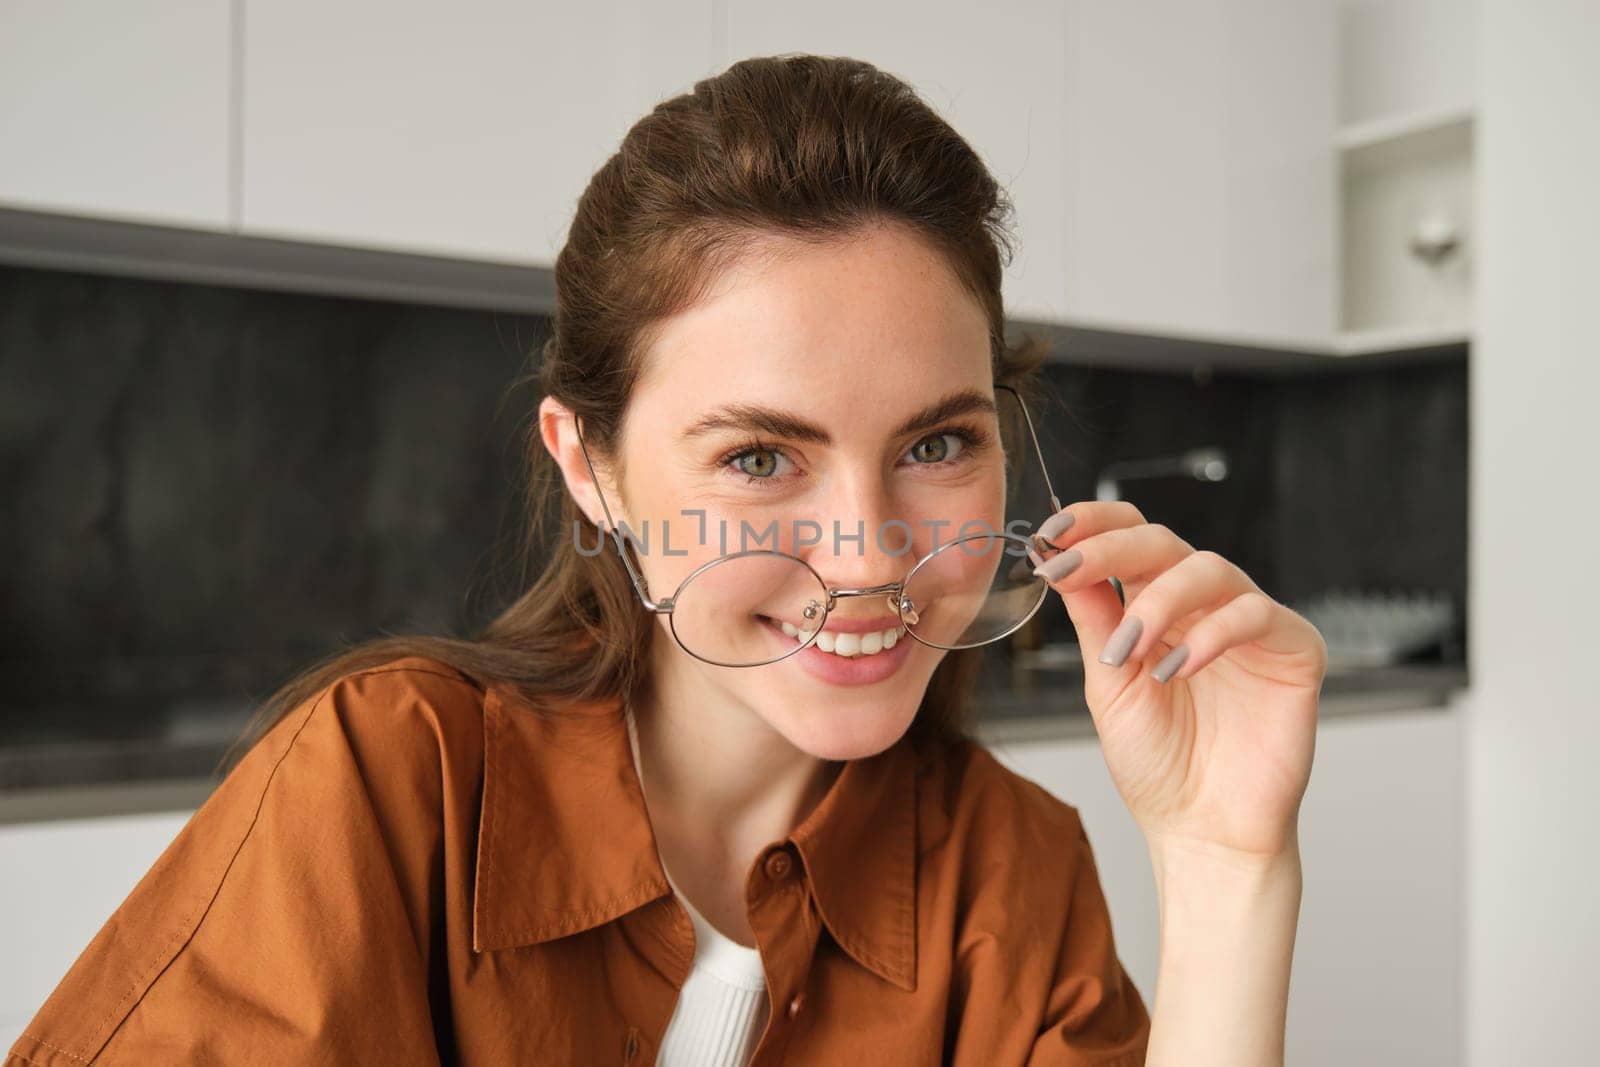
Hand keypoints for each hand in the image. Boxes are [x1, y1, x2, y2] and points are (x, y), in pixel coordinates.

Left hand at [1027, 502, 1326, 862]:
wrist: (1202, 829)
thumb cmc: (1157, 762)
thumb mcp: (1108, 683)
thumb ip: (1094, 619)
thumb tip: (1059, 559)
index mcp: (1155, 607)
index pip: (1129, 539)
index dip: (1092, 524)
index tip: (1049, 534)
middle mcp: (1202, 606)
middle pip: (1163, 542)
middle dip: (1111, 548)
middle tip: (1070, 568)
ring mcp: (1249, 624)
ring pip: (1209, 569)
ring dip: (1158, 601)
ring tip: (1129, 648)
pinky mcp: (1293, 649)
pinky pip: (1256, 614)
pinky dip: (1212, 634)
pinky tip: (1179, 669)